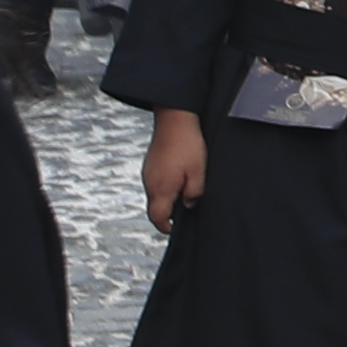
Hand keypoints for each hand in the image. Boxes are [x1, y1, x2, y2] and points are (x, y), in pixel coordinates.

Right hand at [144, 107, 208, 235]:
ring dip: (169, 197)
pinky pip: (156, 182)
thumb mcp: (198, 171)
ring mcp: (148, 172)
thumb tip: (189, 204)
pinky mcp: (150, 164)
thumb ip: (194, 193)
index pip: (157, 218)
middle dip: (169, 212)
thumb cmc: (187, 144)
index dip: (166, 227)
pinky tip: (180, 176)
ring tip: (186, 189)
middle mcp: (150, 183)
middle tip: (186, 209)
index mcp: (161, 189)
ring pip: (156, 194)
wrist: (174, 118)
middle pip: (155, 207)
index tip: (176, 228)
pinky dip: (166, 185)